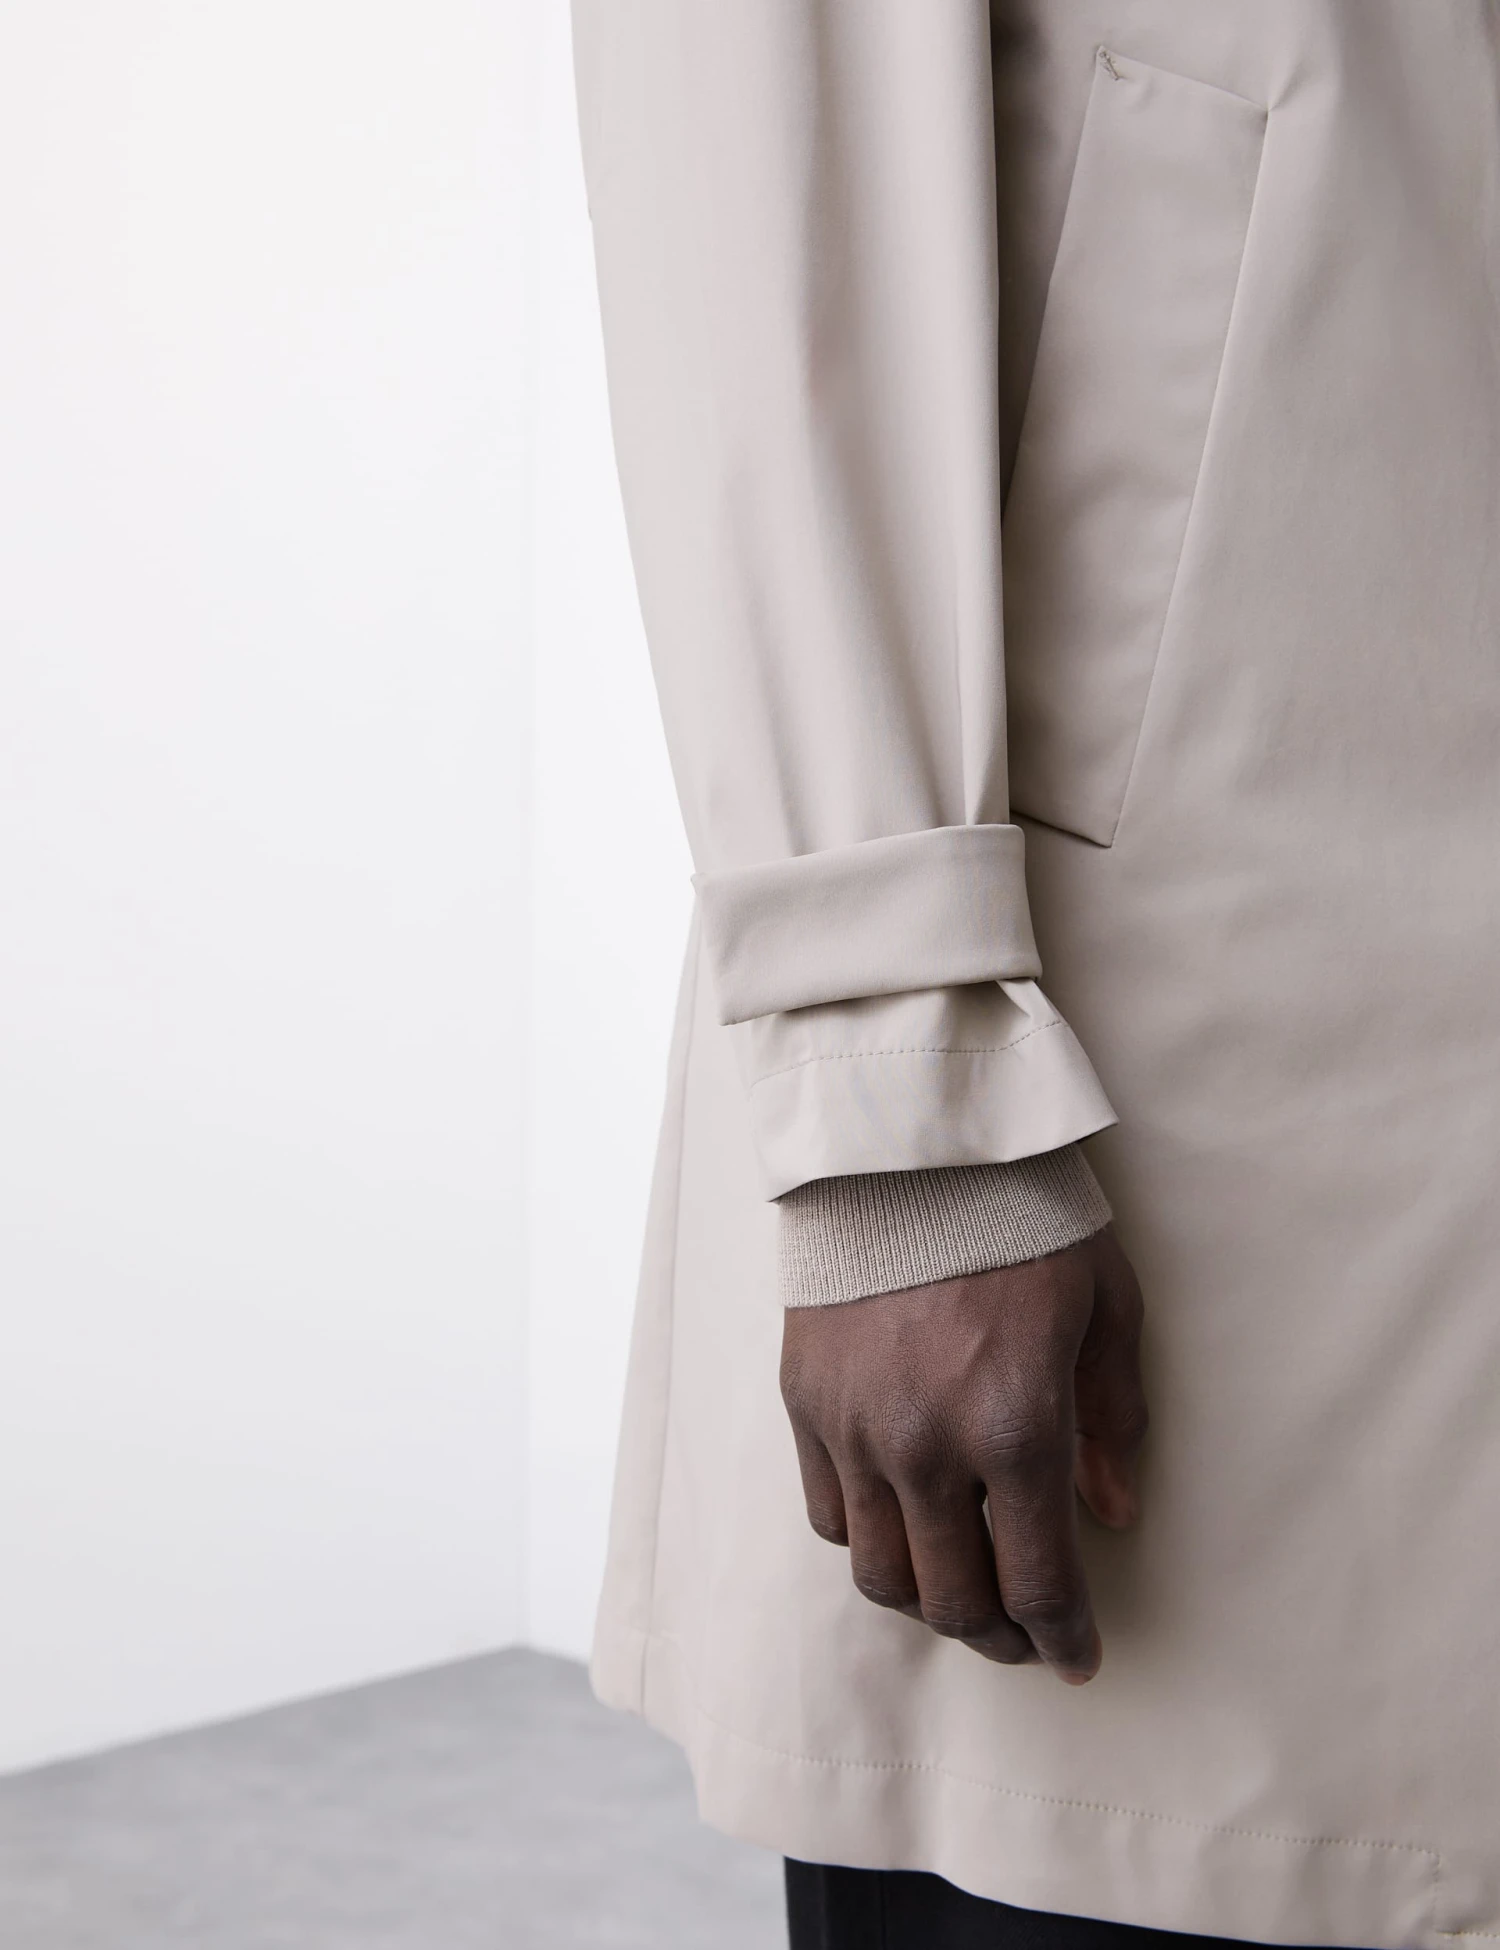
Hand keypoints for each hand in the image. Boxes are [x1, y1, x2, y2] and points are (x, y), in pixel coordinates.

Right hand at [779, 1226, 1146, 1683]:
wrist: (906, 1144)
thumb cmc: (1024, 1216)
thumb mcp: (1107, 1305)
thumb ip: (1114, 1420)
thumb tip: (1114, 1515)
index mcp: (1016, 1426)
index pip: (1038, 1584)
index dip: (1063, 1639)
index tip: (1076, 1658)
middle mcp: (927, 1446)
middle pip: (953, 1601)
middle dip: (999, 1637)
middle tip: (1025, 1635)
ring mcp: (855, 1429)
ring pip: (882, 1574)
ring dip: (928, 1602)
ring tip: (960, 1591)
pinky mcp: (805, 1402)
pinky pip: (828, 1515)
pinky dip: (869, 1541)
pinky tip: (904, 1525)